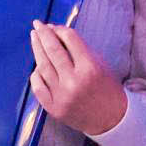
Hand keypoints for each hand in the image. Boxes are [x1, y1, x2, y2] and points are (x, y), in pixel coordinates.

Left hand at [27, 19, 127, 138]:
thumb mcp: (100, 64)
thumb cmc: (106, 88)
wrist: (111, 121)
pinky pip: (37, 86)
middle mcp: (74, 81)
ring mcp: (61, 96)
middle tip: (37, 24)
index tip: (53, 25)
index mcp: (90, 68)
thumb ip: (79, 49)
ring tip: (34, 38)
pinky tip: (36, 66)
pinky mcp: (53, 108)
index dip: (59, 29)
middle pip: (53, 50)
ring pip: (42, 66)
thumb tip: (57, 33)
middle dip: (43, 34)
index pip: (70, 39)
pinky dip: (36, 74)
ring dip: (37, 49)